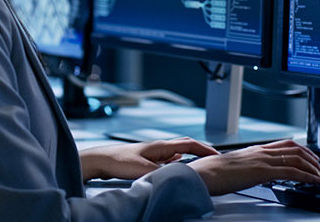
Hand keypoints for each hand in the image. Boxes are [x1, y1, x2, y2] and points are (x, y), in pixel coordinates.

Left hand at [80, 137, 218, 179]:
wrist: (102, 159)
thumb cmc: (119, 161)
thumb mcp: (142, 169)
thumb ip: (161, 172)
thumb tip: (177, 175)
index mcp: (161, 146)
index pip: (189, 144)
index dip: (205, 149)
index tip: (217, 155)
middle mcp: (160, 147)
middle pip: (186, 145)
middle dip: (201, 151)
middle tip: (214, 158)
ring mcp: (154, 152)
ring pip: (179, 152)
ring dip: (191, 156)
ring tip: (202, 163)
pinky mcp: (148, 158)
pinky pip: (170, 158)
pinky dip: (179, 161)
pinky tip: (178, 165)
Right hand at [187, 139, 319, 195]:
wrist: (204, 174)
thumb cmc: (213, 172)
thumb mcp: (234, 166)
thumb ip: (246, 166)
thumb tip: (252, 172)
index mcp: (255, 149)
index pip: (285, 144)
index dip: (302, 149)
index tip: (310, 157)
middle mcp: (262, 151)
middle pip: (295, 148)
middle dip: (312, 158)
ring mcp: (264, 160)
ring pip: (297, 158)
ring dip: (313, 167)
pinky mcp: (264, 171)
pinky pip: (292, 171)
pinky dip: (307, 175)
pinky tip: (314, 181)